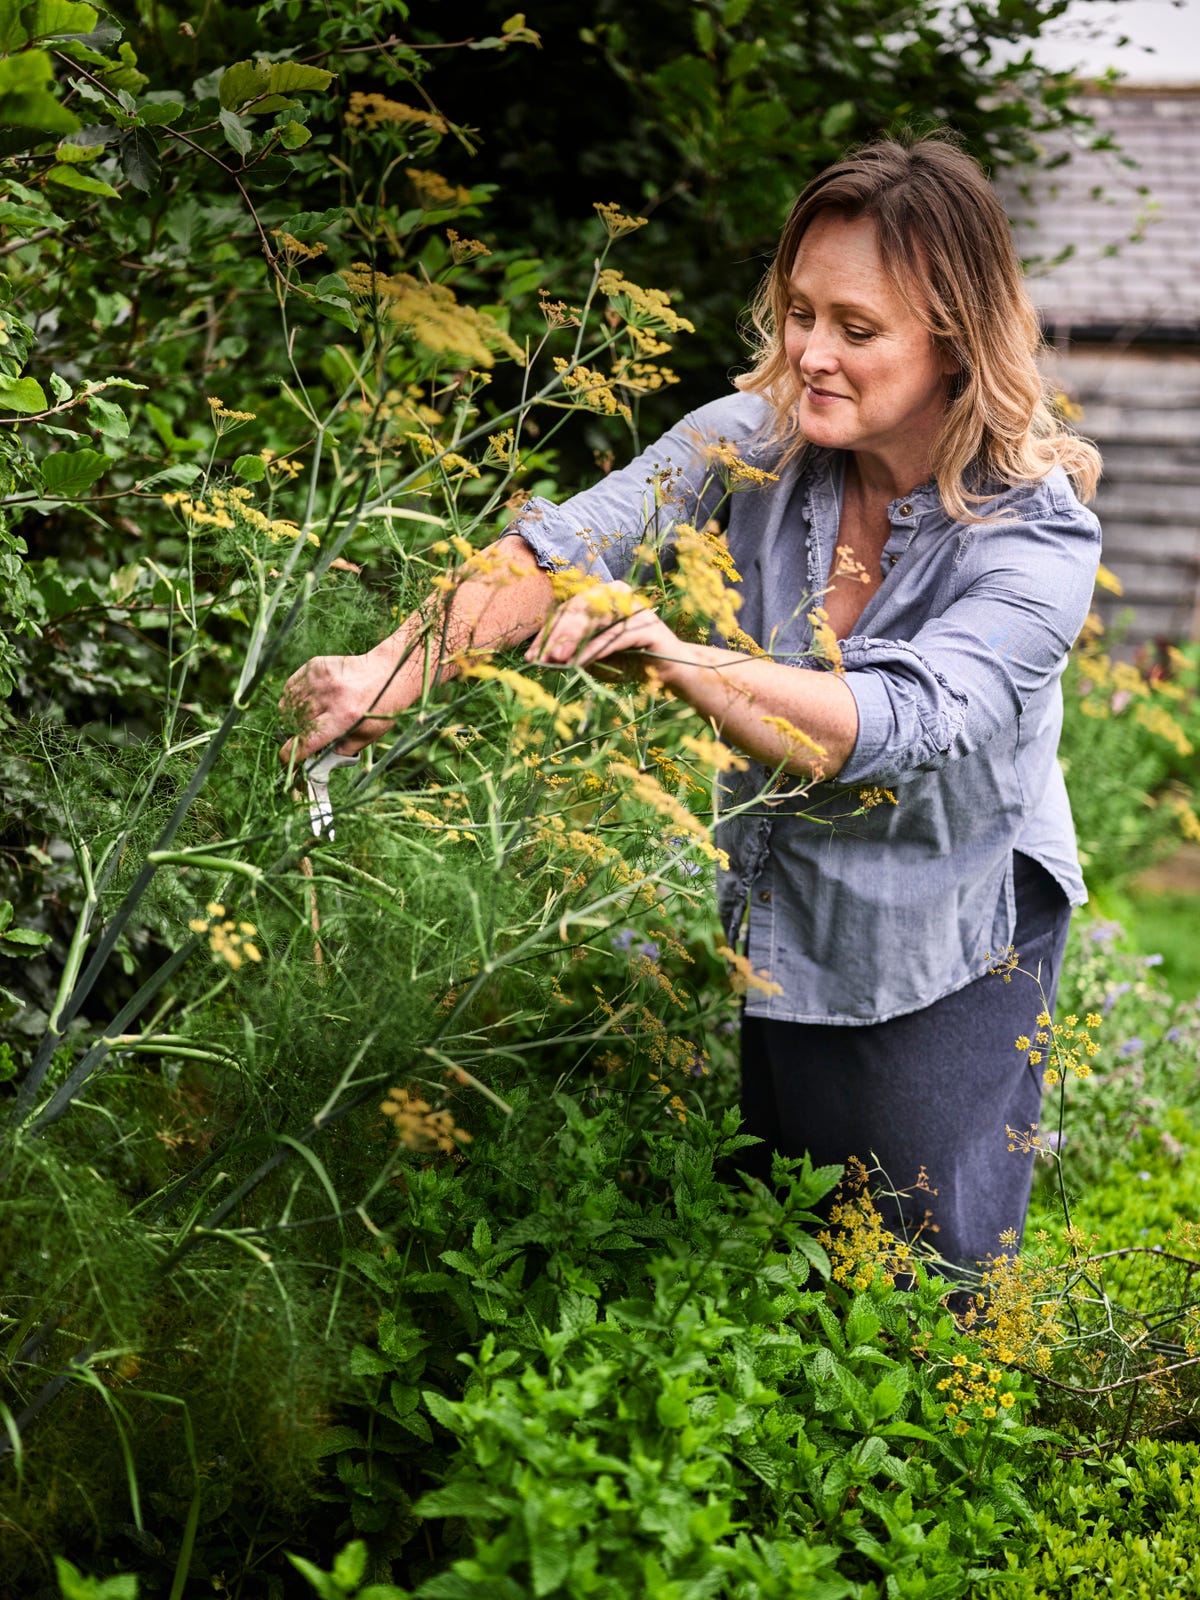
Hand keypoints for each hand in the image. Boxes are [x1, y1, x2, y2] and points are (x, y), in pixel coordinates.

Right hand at [278, 647, 409, 768]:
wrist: (391, 671)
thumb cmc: (382, 708)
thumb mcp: (368, 735)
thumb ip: (341, 749)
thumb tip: (317, 759)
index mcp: (344, 718)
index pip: (307, 741)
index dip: (291, 754)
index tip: (286, 761)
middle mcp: (331, 697)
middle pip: (295, 723)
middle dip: (294, 735)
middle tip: (301, 736)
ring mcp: (321, 679)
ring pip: (288, 705)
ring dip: (291, 717)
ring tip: (304, 719)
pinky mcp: (316, 666)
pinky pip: (291, 687)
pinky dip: (292, 698)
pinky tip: (304, 702)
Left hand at [525, 581, 677, 672]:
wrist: (671, 672)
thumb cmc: (630, 662)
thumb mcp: (595, 656)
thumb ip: (573, 652)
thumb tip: (542, 656)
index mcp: (602, 596)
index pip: (568, 611)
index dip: (548, 633)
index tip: (530, 656)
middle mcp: (618, 594)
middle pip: (579, 611)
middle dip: (558, 637)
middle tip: (542, 658)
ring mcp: (633, 607)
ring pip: (595, 621)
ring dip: (573, 643)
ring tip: (556, 661)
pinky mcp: (646, 625)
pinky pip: (614, 637)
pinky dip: (594, 651)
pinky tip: (579, 665)